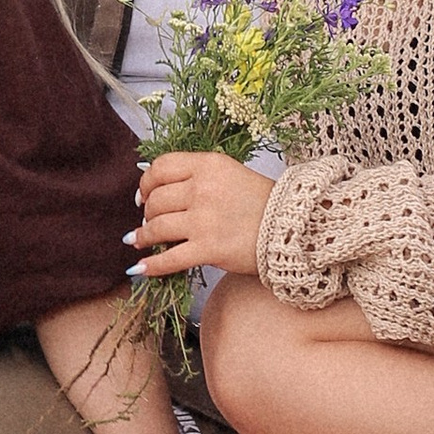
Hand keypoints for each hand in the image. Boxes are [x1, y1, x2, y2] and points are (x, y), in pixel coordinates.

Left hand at [134, 150, 275, 279]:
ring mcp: (204, 219)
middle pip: (156, 199)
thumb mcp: (231, 174)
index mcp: (209, 165)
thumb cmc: (265, 203)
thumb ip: (199, 177)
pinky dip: (151, 265)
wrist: (294, 228)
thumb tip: (157, 190)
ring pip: (157, 227)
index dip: (146, 183)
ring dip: (144, 236)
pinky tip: (140, 268)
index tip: (143, 195)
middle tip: (150, 222)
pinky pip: (169, 258)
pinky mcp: (208, 248)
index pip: (161, 167)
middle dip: (147, 213)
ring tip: (140, 241)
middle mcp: (203, 189)